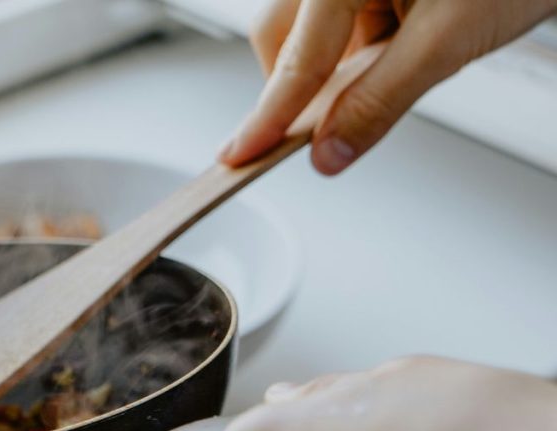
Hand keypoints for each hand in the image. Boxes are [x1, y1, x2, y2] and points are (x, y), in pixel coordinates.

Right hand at [221, 0, 556, 174]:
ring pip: (311, 31)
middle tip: (332, 117)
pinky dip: (363, 42)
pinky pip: (340, 18)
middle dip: (303, 82)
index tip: (239, 155)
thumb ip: (379, 101)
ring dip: (340, 61)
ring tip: (404, 52)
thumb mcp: (448, 40)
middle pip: (282, 37)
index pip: (295, 61)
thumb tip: (329, 152)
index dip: (267, 118)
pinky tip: (405, 35)